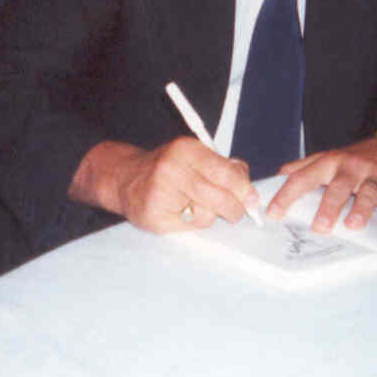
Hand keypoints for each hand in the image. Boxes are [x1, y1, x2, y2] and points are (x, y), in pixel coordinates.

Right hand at [70, 137, 258, 232]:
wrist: (125, 179)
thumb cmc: (167, 169)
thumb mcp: (194, 157)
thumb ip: (223, 168)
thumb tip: (249, 191)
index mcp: (187, 149)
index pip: (226, 172)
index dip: (244, 189)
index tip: (251, 199)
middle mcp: (173, 168)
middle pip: (220, 196)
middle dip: (234, 208)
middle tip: (235, 212)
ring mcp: (161, 192)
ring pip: (206, 215)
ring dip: (208, 216)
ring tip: (194, 206)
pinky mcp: (155, 215)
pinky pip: (188, 227)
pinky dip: (190, 223)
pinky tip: (179, 212)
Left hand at [265, 132, 376, 237]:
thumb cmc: (357, 159)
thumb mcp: (328, 158)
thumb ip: (303, 167)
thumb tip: (277, 177)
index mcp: (330, 163)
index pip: (303, 178)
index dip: (287, 195)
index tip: (273, 213)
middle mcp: (352, 168)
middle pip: (338, 187)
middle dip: (328, 206)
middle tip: (319, 226)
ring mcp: (375, 178)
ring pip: (367, 194)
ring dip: (361, 210)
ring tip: (353, 225)